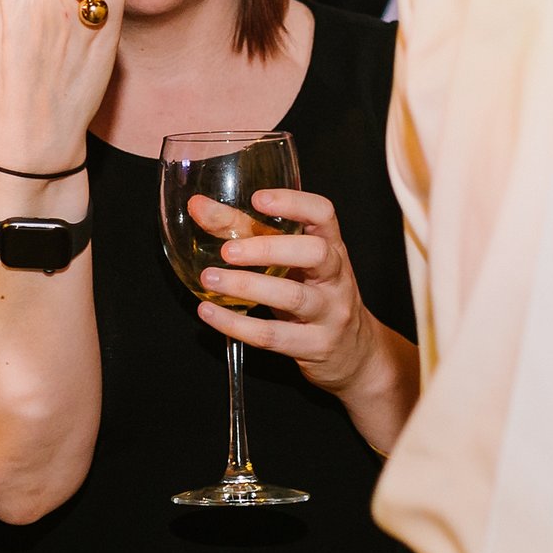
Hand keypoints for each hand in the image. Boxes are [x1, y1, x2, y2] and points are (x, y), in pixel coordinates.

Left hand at [190, 189, 414, 452]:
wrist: (353, 353)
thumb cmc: (315, 294)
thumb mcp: (292, 262)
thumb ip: (246, 231)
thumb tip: (198, 206)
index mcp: (332, 246)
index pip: (323, 214)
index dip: (293, 203)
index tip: (258, 199)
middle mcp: (336, 276)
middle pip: (314, 253)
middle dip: (269, 248)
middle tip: (227, 250)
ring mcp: (329, 313)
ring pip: (293, 296)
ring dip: (246, 286)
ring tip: (210, 278)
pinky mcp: (314, 345)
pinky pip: (273, 335)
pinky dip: (236, 324)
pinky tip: (209, 312)